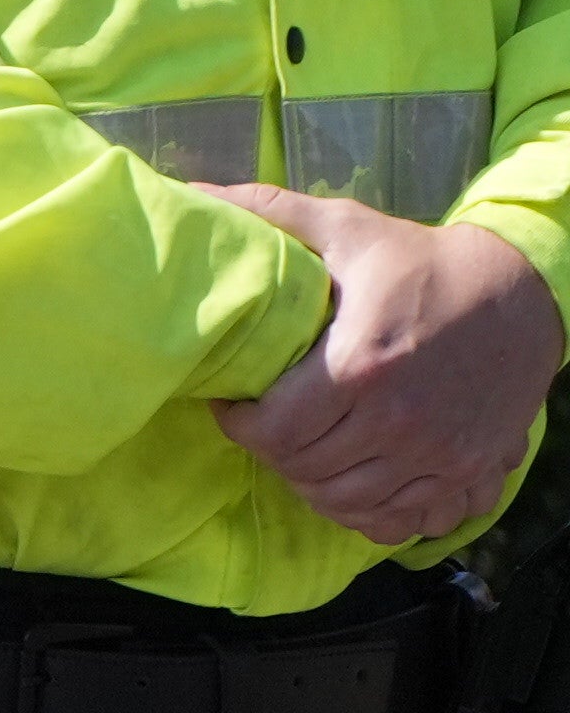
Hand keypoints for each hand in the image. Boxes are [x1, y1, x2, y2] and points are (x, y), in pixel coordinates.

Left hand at [207, 185, 565, 544]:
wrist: (523, 294)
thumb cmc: (422, 262)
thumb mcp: (348, 228)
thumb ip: (269, 213)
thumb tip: (188, 192)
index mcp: (361, 366)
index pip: (272, 430)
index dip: (239, 422)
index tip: (234, 403)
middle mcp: (401, 421)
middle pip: (303, 469)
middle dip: (271, 450)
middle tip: (266, 424)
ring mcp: (438, 455)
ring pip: (346, 502)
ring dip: (312, 483)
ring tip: (302, 449)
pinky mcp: (468, 472)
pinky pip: (400, 521)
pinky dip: (367, 512)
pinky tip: (350, 478)